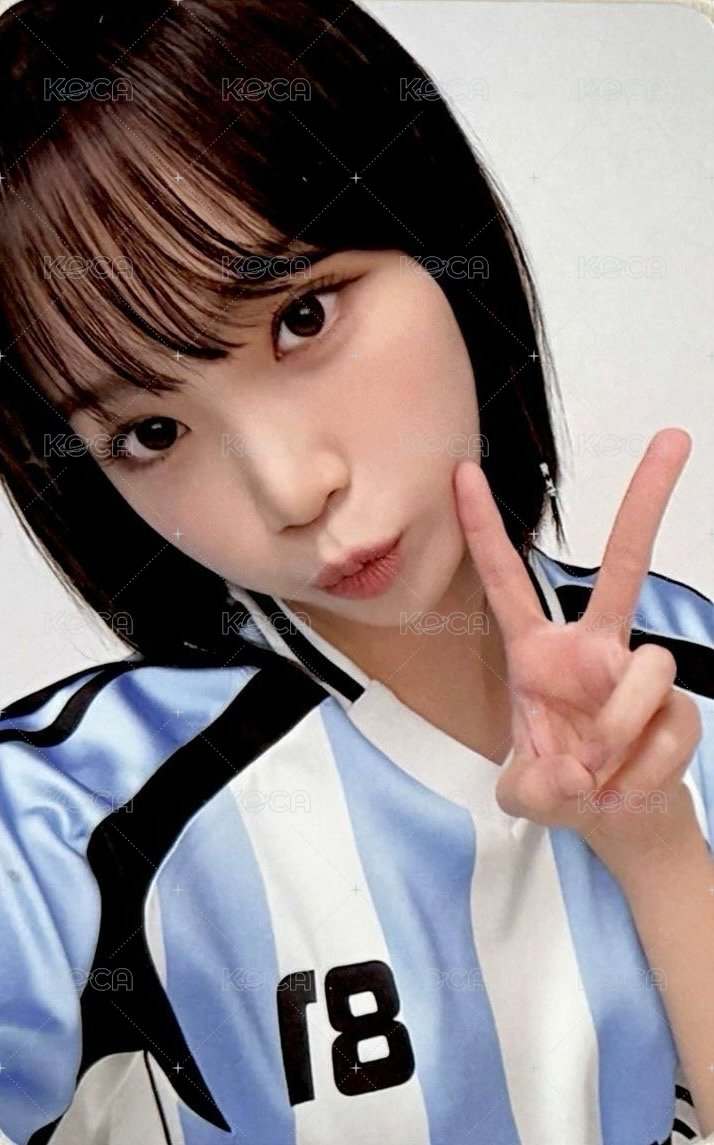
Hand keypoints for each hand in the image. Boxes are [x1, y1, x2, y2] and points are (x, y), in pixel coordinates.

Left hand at [453, 428, 702, 871]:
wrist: (620, 821)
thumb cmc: (563, 785)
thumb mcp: (524, 794)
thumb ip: (531, 787)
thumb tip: (570, 772)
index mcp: (540, 652)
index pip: (507, 582)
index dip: (485, 529)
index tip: (463, 473)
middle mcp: (594, 649)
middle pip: (626, 564)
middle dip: (646, 501)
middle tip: (673, 437)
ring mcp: (640, 674)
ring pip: (651, 664)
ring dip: (621, 725)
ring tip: (599, 772)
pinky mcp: (680, 707)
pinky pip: (671, 720)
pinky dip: (645, 765)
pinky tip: (626, 786)